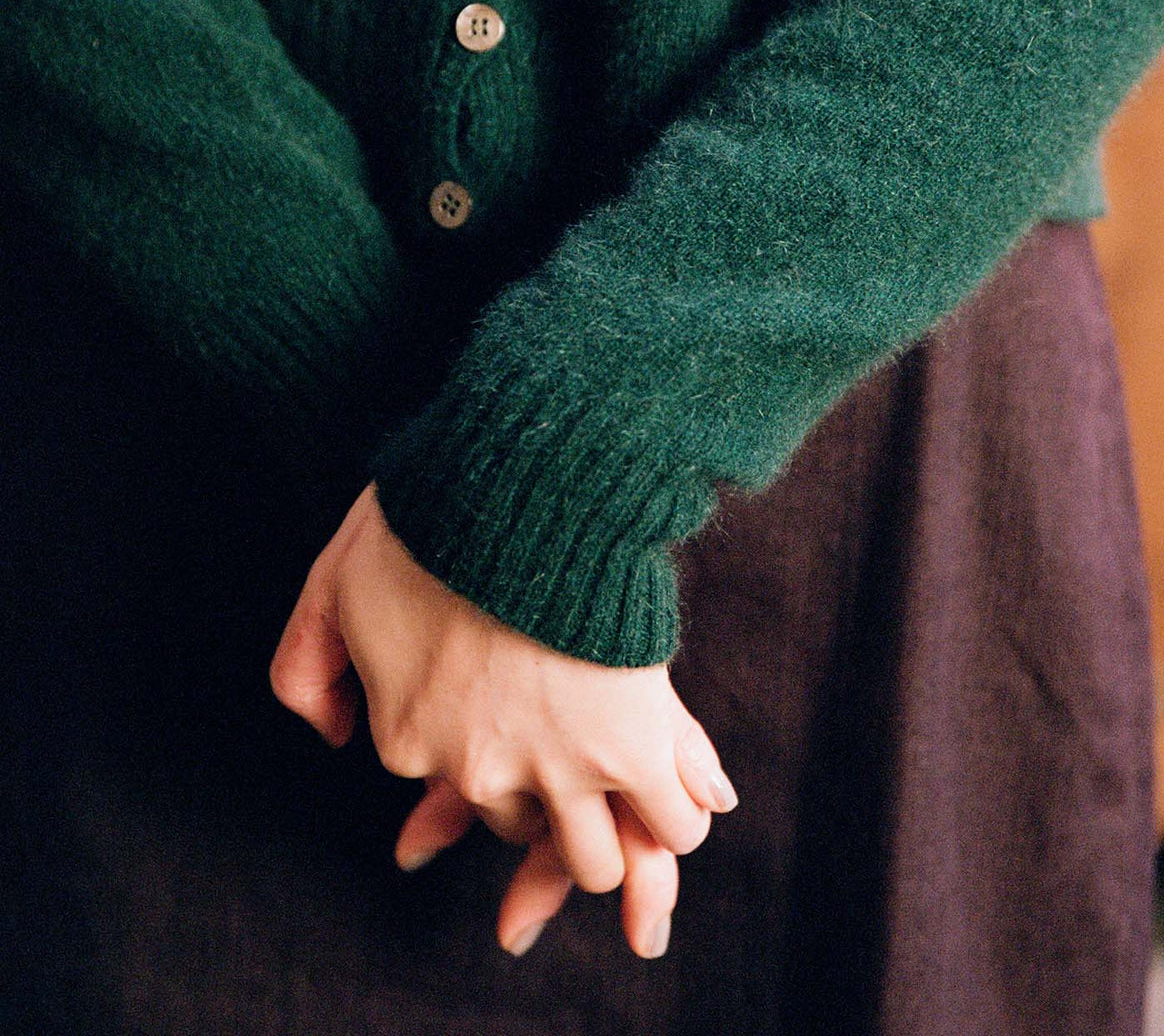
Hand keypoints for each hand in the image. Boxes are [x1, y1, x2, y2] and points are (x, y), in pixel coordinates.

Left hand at [268, 483, 739, 958]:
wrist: (516, 479)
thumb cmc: (425, 516)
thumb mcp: (333, 583)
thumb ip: (304, 670)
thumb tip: (334, 736)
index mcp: (405, 738)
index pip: (447, 799)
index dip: (482, 778)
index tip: (507, 750)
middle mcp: (477, 771)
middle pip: (522, 830)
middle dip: (549, 813)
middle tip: (576, 789)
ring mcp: (557, 767)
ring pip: (597, 855)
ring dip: (616, 834)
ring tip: (634, 797)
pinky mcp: (630, 747)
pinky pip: (668, 826)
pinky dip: (676, 824)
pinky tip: (688, 797)